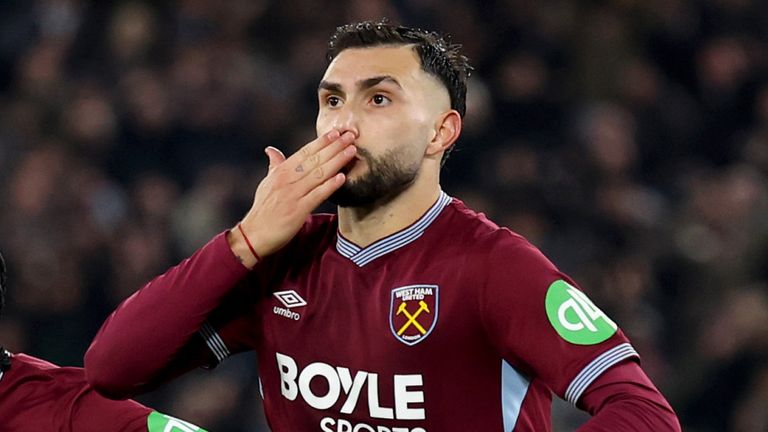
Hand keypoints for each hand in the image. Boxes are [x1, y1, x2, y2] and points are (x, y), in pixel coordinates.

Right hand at [228, 130, 356, 267]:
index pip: (304, 152)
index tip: (336, 132)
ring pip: (318, 174)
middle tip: (350, 135)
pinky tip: (342, 177)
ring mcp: (293, 194)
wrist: (254, 235)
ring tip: (351, 151)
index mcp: (280, 172)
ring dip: (337, 161)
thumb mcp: (267, 184)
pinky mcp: (298, 211)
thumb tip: (271, 150)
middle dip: (334, 146)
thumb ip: (274, 166)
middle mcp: (287, 180)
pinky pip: (317, 195)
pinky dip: (330, 186)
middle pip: (314, 160)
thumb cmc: (263, 210)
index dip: (321, 142)